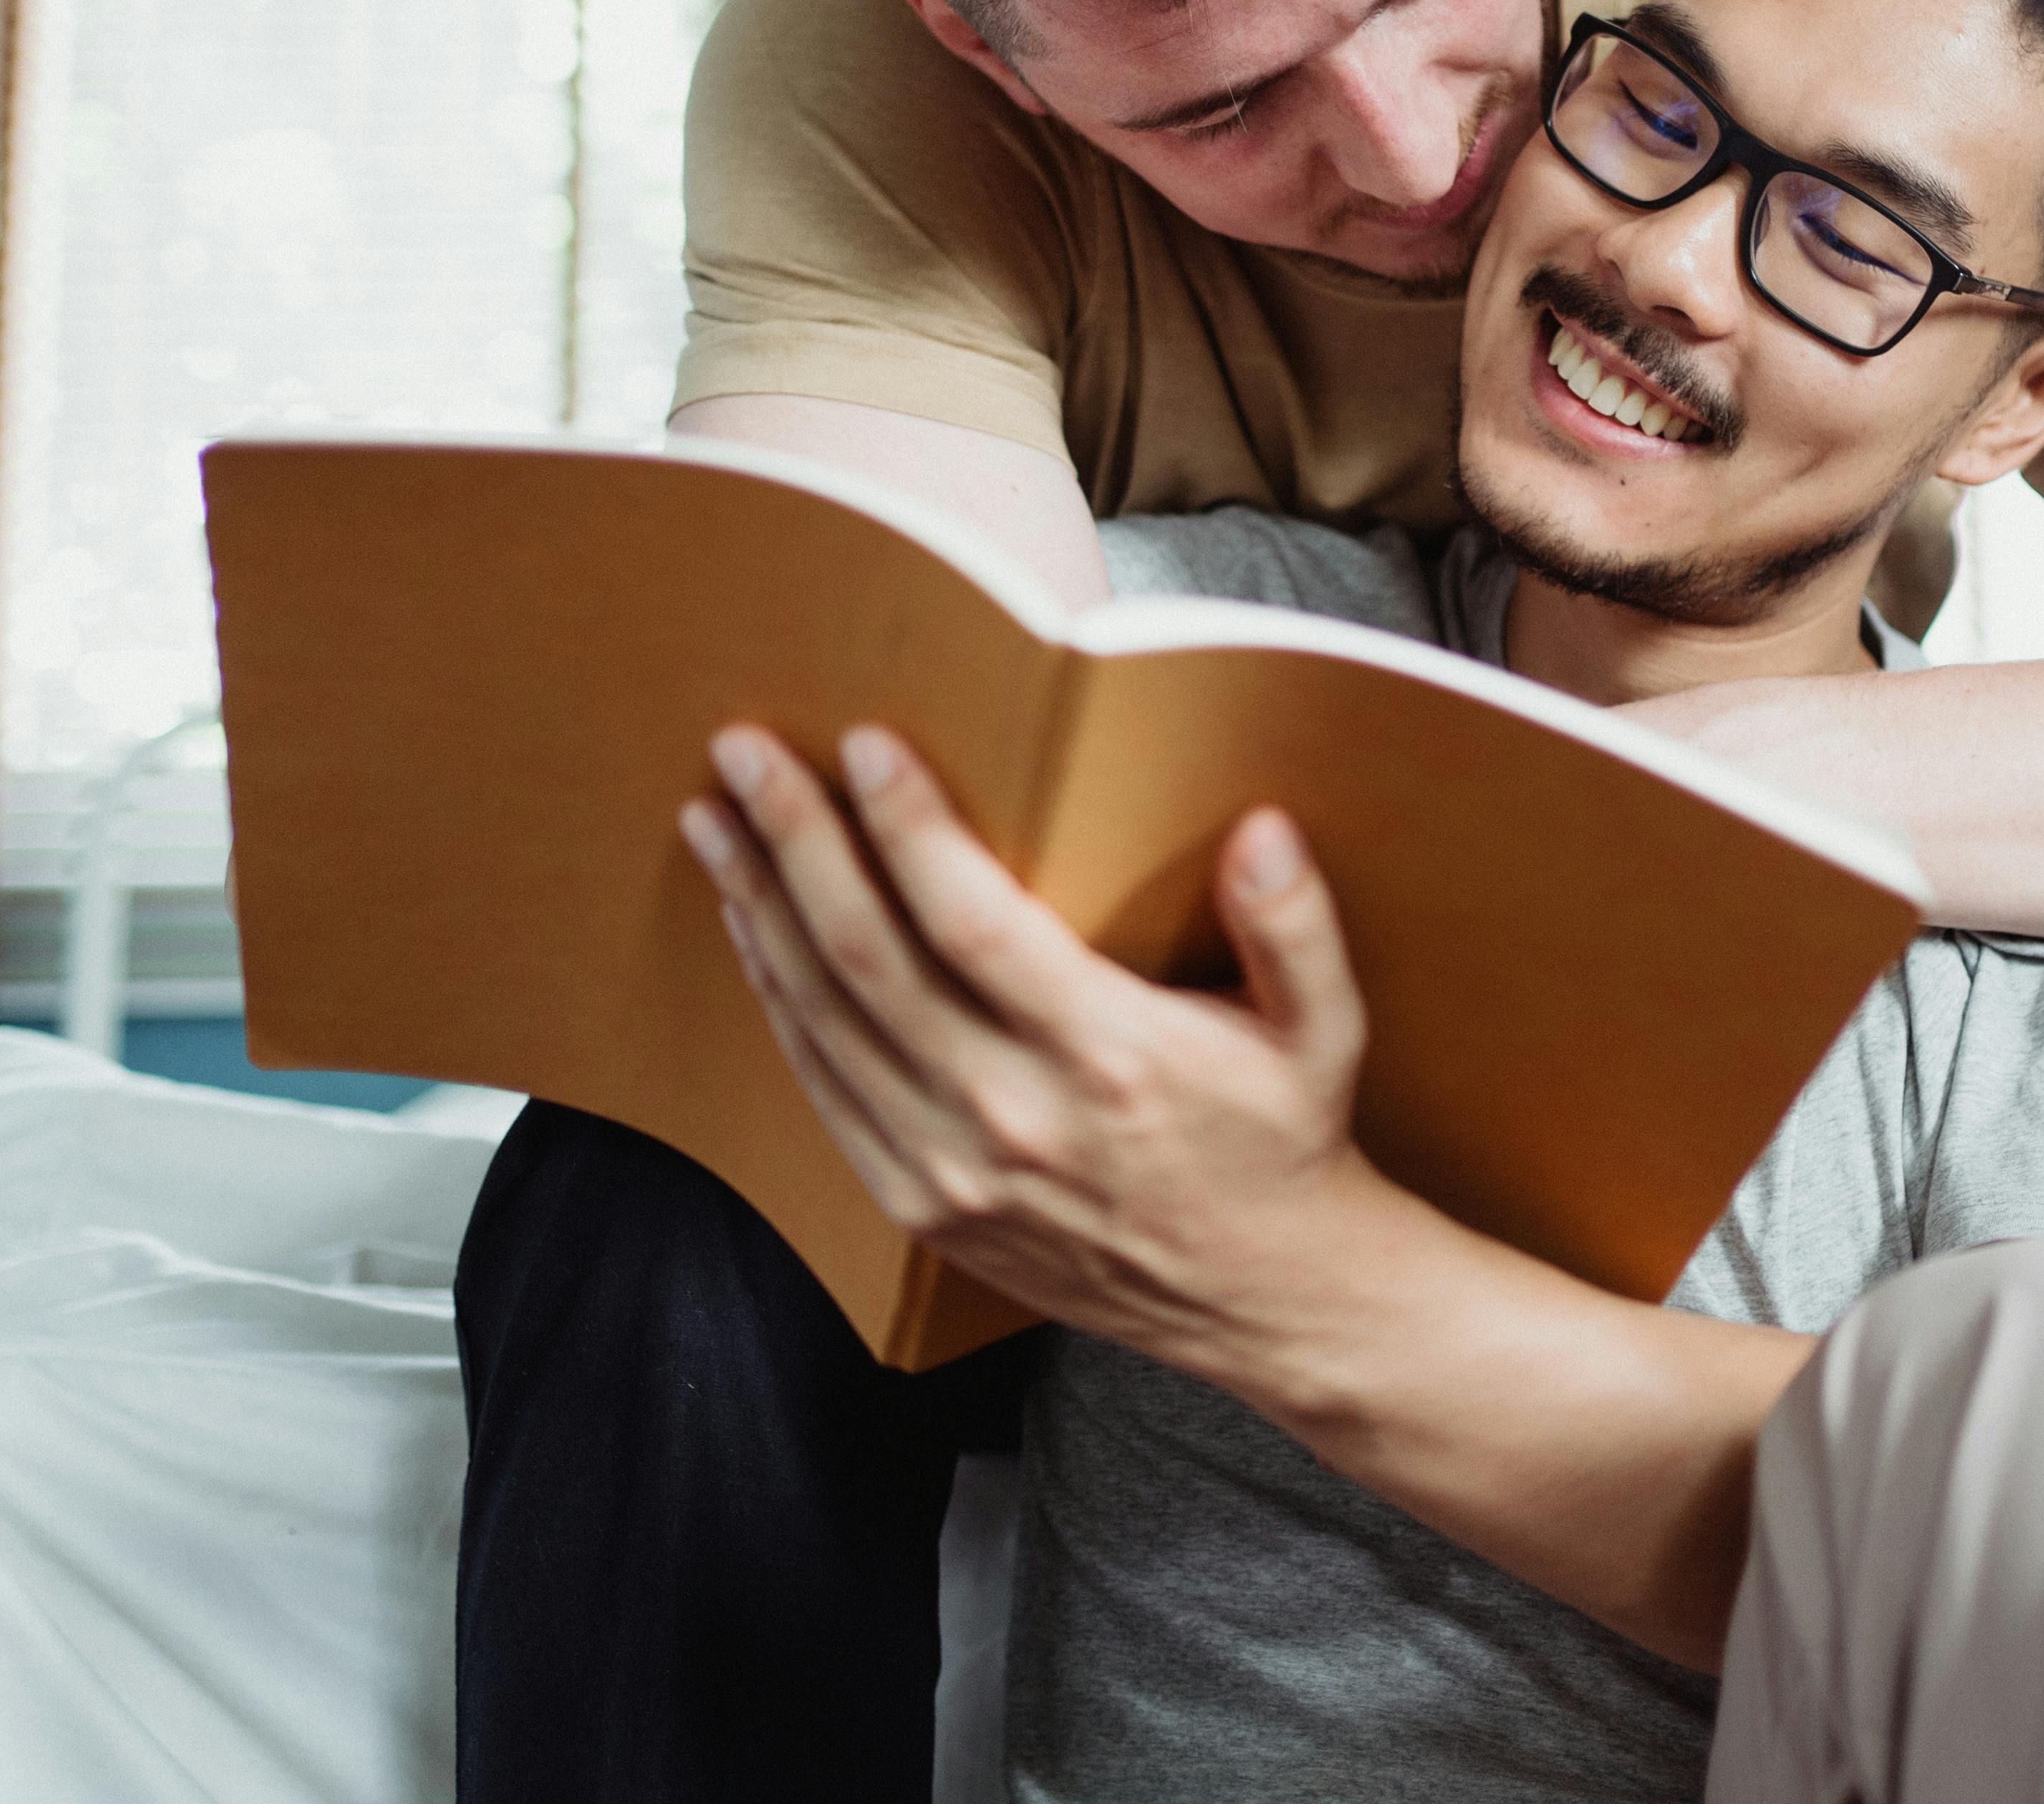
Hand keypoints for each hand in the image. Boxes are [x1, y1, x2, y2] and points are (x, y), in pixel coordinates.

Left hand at [679, 723, 1398, 1382]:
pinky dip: (779, 1002)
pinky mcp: (923, 1211)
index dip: (909, 830)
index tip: (865, 745)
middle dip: (796, 842)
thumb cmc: (1285, 1145)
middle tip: (747, 753)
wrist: (1266, 1297)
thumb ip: (1295, 927)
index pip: (976, 924)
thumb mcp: (1324, 1032)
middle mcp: (1017, 1119)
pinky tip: (755, 930)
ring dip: (761, 911)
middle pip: (868, 961)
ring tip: (719, 821)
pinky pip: (824, 1091)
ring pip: (825, 1022)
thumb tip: (1263, 829)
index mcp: (1113, 1059)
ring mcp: (956, 1173)